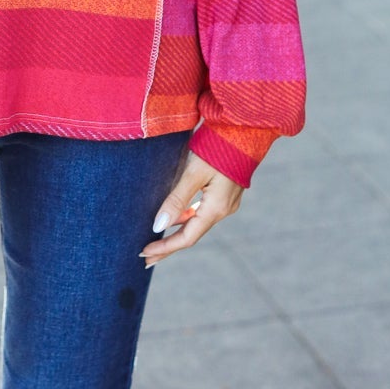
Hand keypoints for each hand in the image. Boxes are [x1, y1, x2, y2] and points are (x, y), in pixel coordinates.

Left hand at [140, 150, 242, 268]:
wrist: (244, 129)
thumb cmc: (217, 148)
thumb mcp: (193, 173)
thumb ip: (176, 199)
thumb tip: (158, 226)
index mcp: (216, 208)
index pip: (186, 238)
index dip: (165, 248)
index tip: (144, 253)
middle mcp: (223, 210)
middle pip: (191, 235)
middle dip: (168, 247)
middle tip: (146, 259)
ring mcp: (226, 203)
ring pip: (197, 224)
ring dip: (176, 233)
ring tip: (155, 241)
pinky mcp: (225, 194)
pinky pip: (202, 212)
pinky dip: (186, 218)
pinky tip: (174, 218)